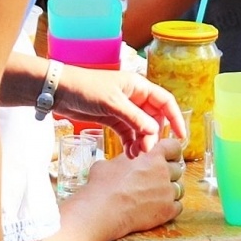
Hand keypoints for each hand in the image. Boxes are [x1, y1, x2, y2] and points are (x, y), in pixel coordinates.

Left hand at [53, 67, 183, 157]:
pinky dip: (130, 143)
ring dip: (141, 141)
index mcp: (138, 86)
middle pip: (153, 118)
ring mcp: (123, 109)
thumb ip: (134, 118)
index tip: (180, 136)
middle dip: (153, 135)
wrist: (59, 90)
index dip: (175, 117)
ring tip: (135, 154)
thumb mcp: (112, 103)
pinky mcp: (111, 118)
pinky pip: (127, 133)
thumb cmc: (86, 89)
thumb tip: (154, 131)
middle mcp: (133, 97)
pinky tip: (128, 153)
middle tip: (146, 150)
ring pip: (140, 128)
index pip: (165, 101)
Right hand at [70, 138, 184, 236]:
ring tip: (155, 196)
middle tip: (156, 180)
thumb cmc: (102, 184)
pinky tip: (157, 208)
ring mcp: (168, 191)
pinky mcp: (168, 210)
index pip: (174, 147)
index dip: (171, 153)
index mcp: (151, 154)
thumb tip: (122, 163)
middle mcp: (164, 170)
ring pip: (179, 188)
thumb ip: (124, 160)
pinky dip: (170, 207)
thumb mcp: (111, 162)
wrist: (104, 209)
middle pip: (178, 169)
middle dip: (169, 174)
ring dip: (170, 191)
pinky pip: (178, 206)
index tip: (167, 158)